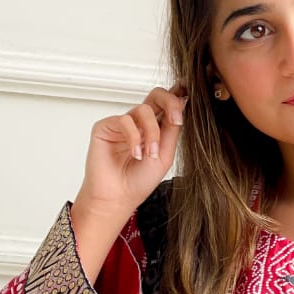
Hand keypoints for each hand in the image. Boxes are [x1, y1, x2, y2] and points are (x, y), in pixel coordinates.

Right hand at [71, 84, 187, 280]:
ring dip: (152, 133)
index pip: (167, 104)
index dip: (177, 97)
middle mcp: (139, 123)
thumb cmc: (139, 181)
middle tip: (176, 119)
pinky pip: (124, 120)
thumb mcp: (165, 154)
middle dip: (169, 102)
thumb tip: (183, 103)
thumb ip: (172, 130)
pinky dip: (134, 138)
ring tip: (150, 154)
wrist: (119, 198)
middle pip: (155, 95)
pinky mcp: (105, 127)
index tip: (188, 98)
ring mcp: (122, 124)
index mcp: (155, 128)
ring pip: (143, 110)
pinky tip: (135, 154)